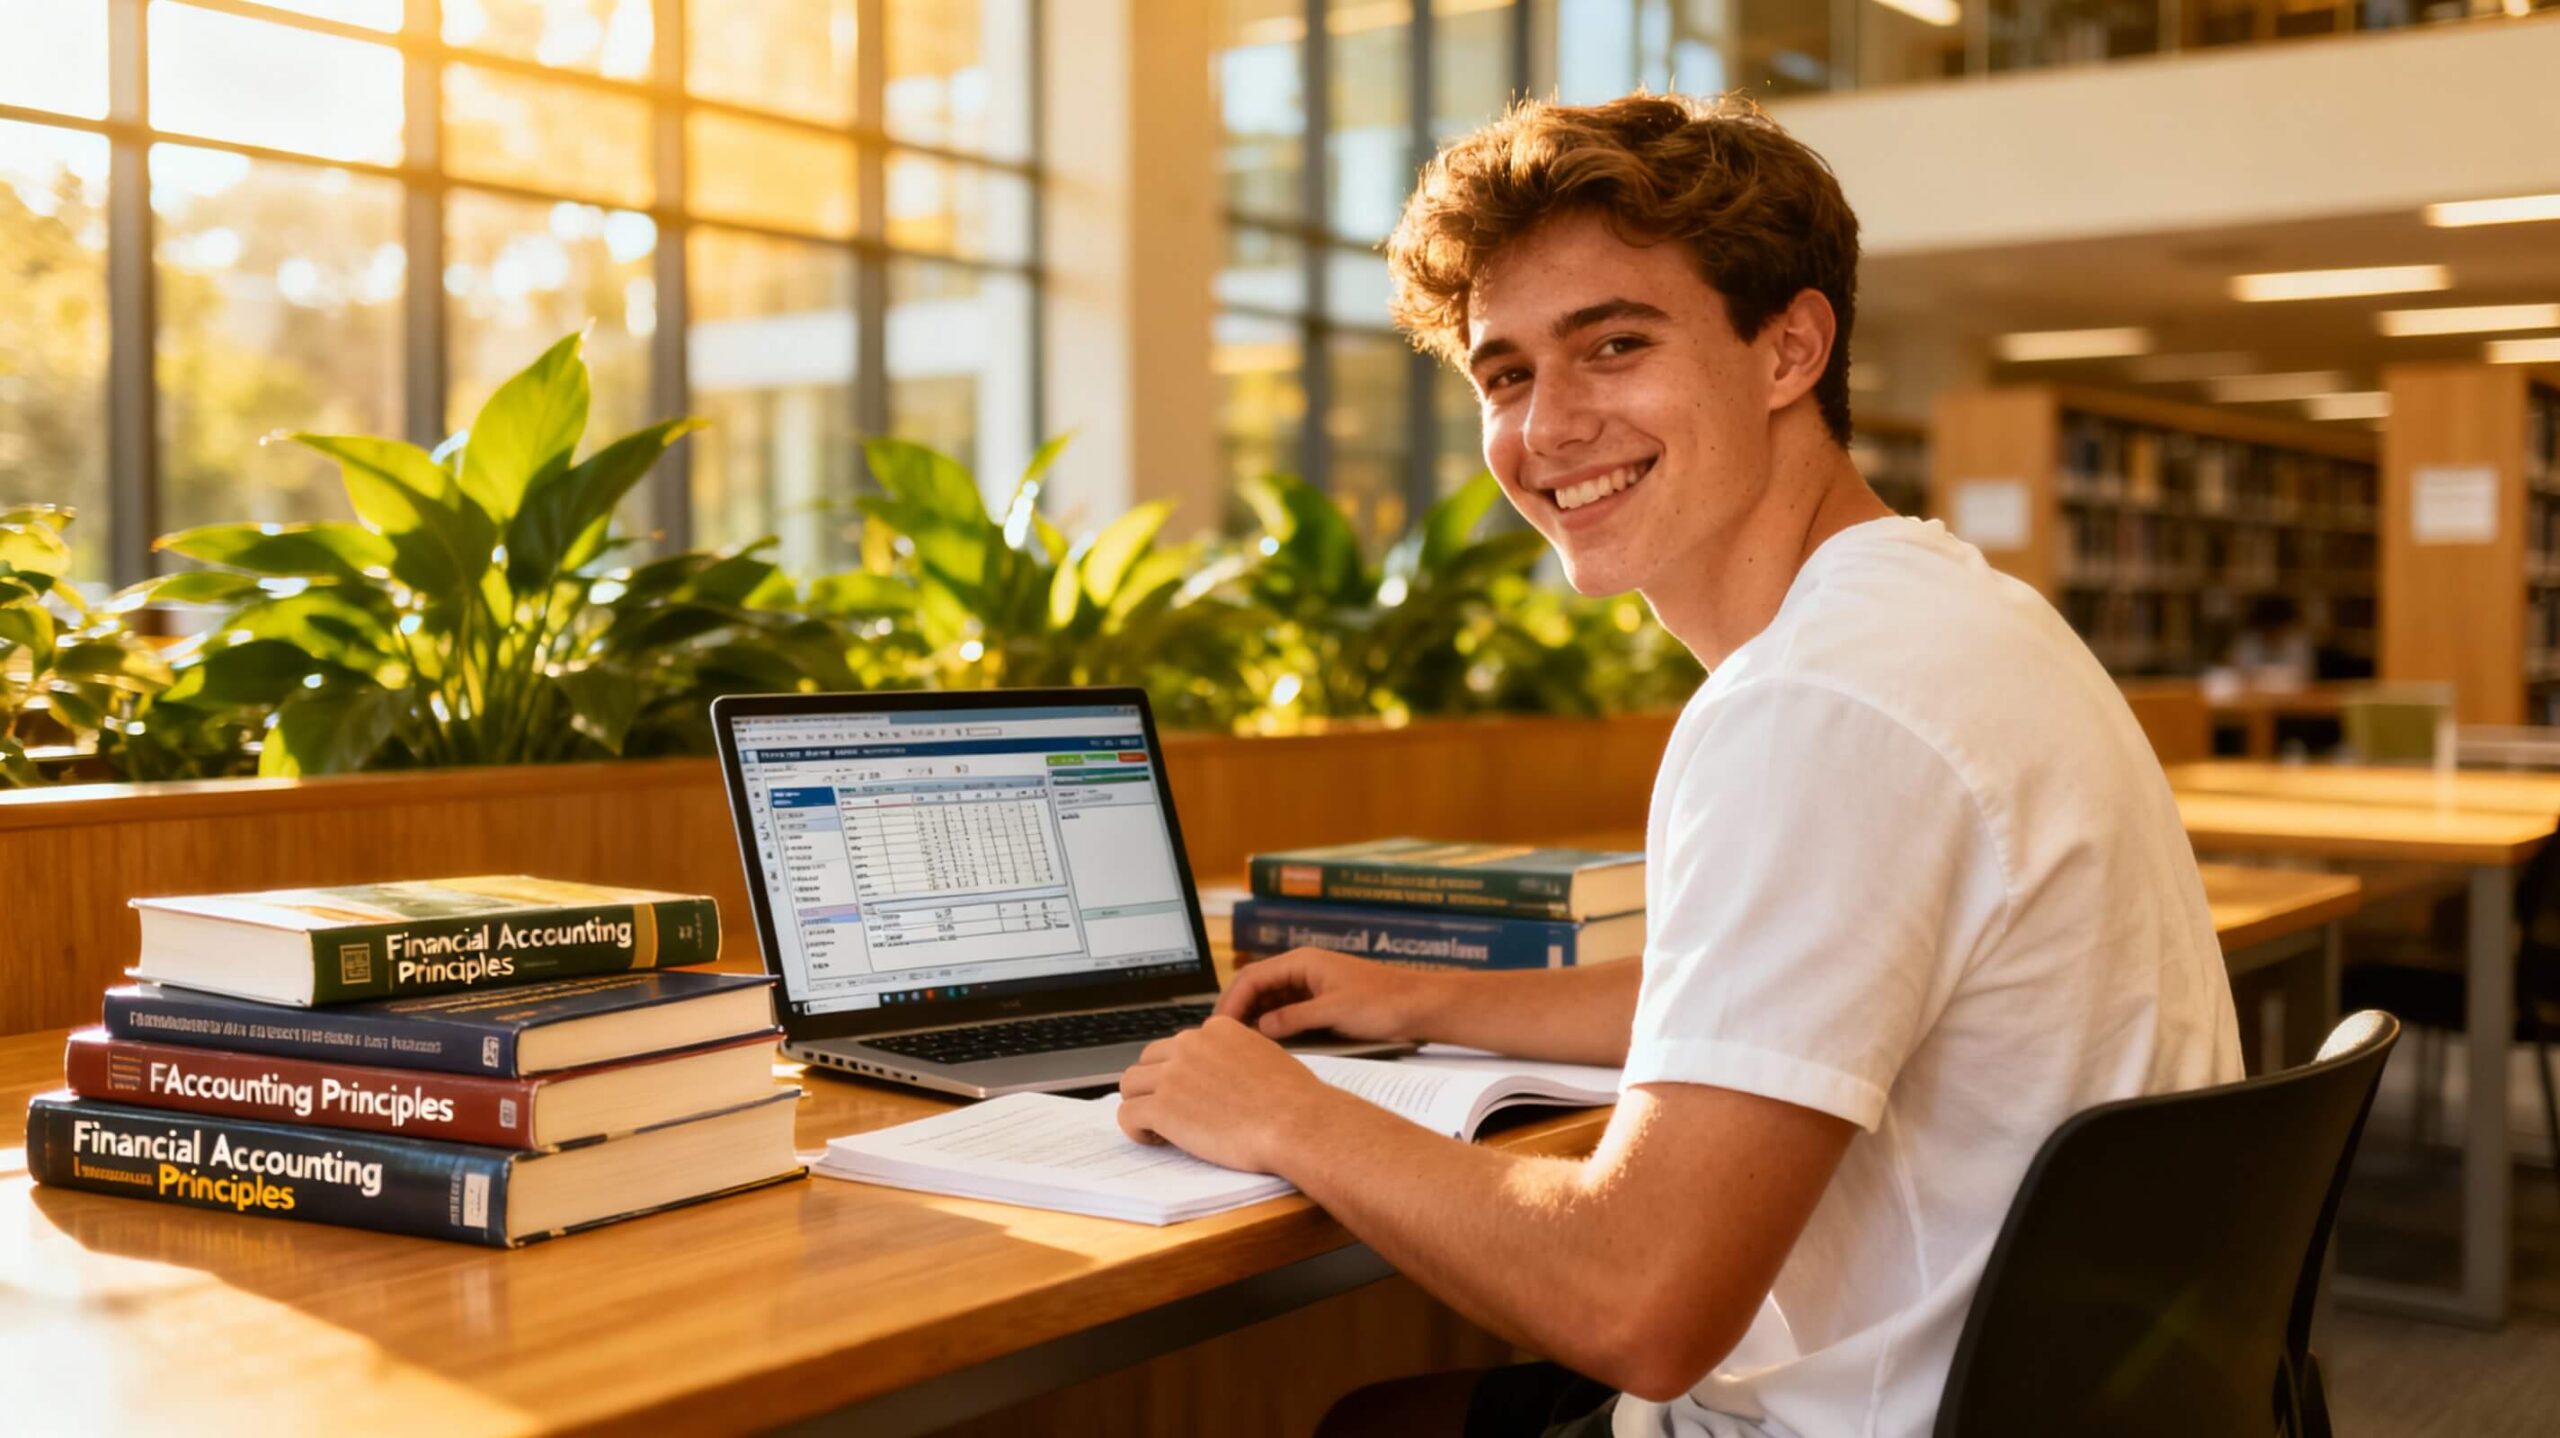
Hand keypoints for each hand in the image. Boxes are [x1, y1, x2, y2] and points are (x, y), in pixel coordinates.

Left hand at [1116, 1016, 1339, 1172]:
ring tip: (1162, 1128)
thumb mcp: (1267, 1057)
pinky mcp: (1162, 1107)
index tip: (1191, 1093)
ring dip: (1142, 1104)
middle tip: (1174, 1112)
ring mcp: (1172, 1075)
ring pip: (1130, 1083)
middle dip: (1156, 1085)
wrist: (1297, 1123)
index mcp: (1217, 1029)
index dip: (1181, 1071)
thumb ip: (1238, 1056)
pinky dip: (1136, 1128)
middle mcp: (1190, 1044)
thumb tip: (1225, 1075)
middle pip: (1150, 1060)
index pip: (1180, 1044)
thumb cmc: (1294, 1100)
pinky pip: (1127, 1113)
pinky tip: (1156, 1139)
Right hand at [1212, 947, 1450, 1042]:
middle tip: (1221, 1039)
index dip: (1231, 1002)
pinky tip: (1266, 1044)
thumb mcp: (1334, 1012)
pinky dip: (1273, 1025)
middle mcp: (1303, 970)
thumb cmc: (1384, 1002)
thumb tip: (1260, 1028)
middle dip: (1236, 1010)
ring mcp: (1312, 986)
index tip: (1219, 1028)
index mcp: (1302, 962)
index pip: (1251, 978)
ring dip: (1253, 1019)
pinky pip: (1287, 1011)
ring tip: (1239, 1045)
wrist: (1421, 1005)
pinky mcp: (1322, 1002)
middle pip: (1256, 987)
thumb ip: (1294, 1019)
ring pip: (1270, 1000)